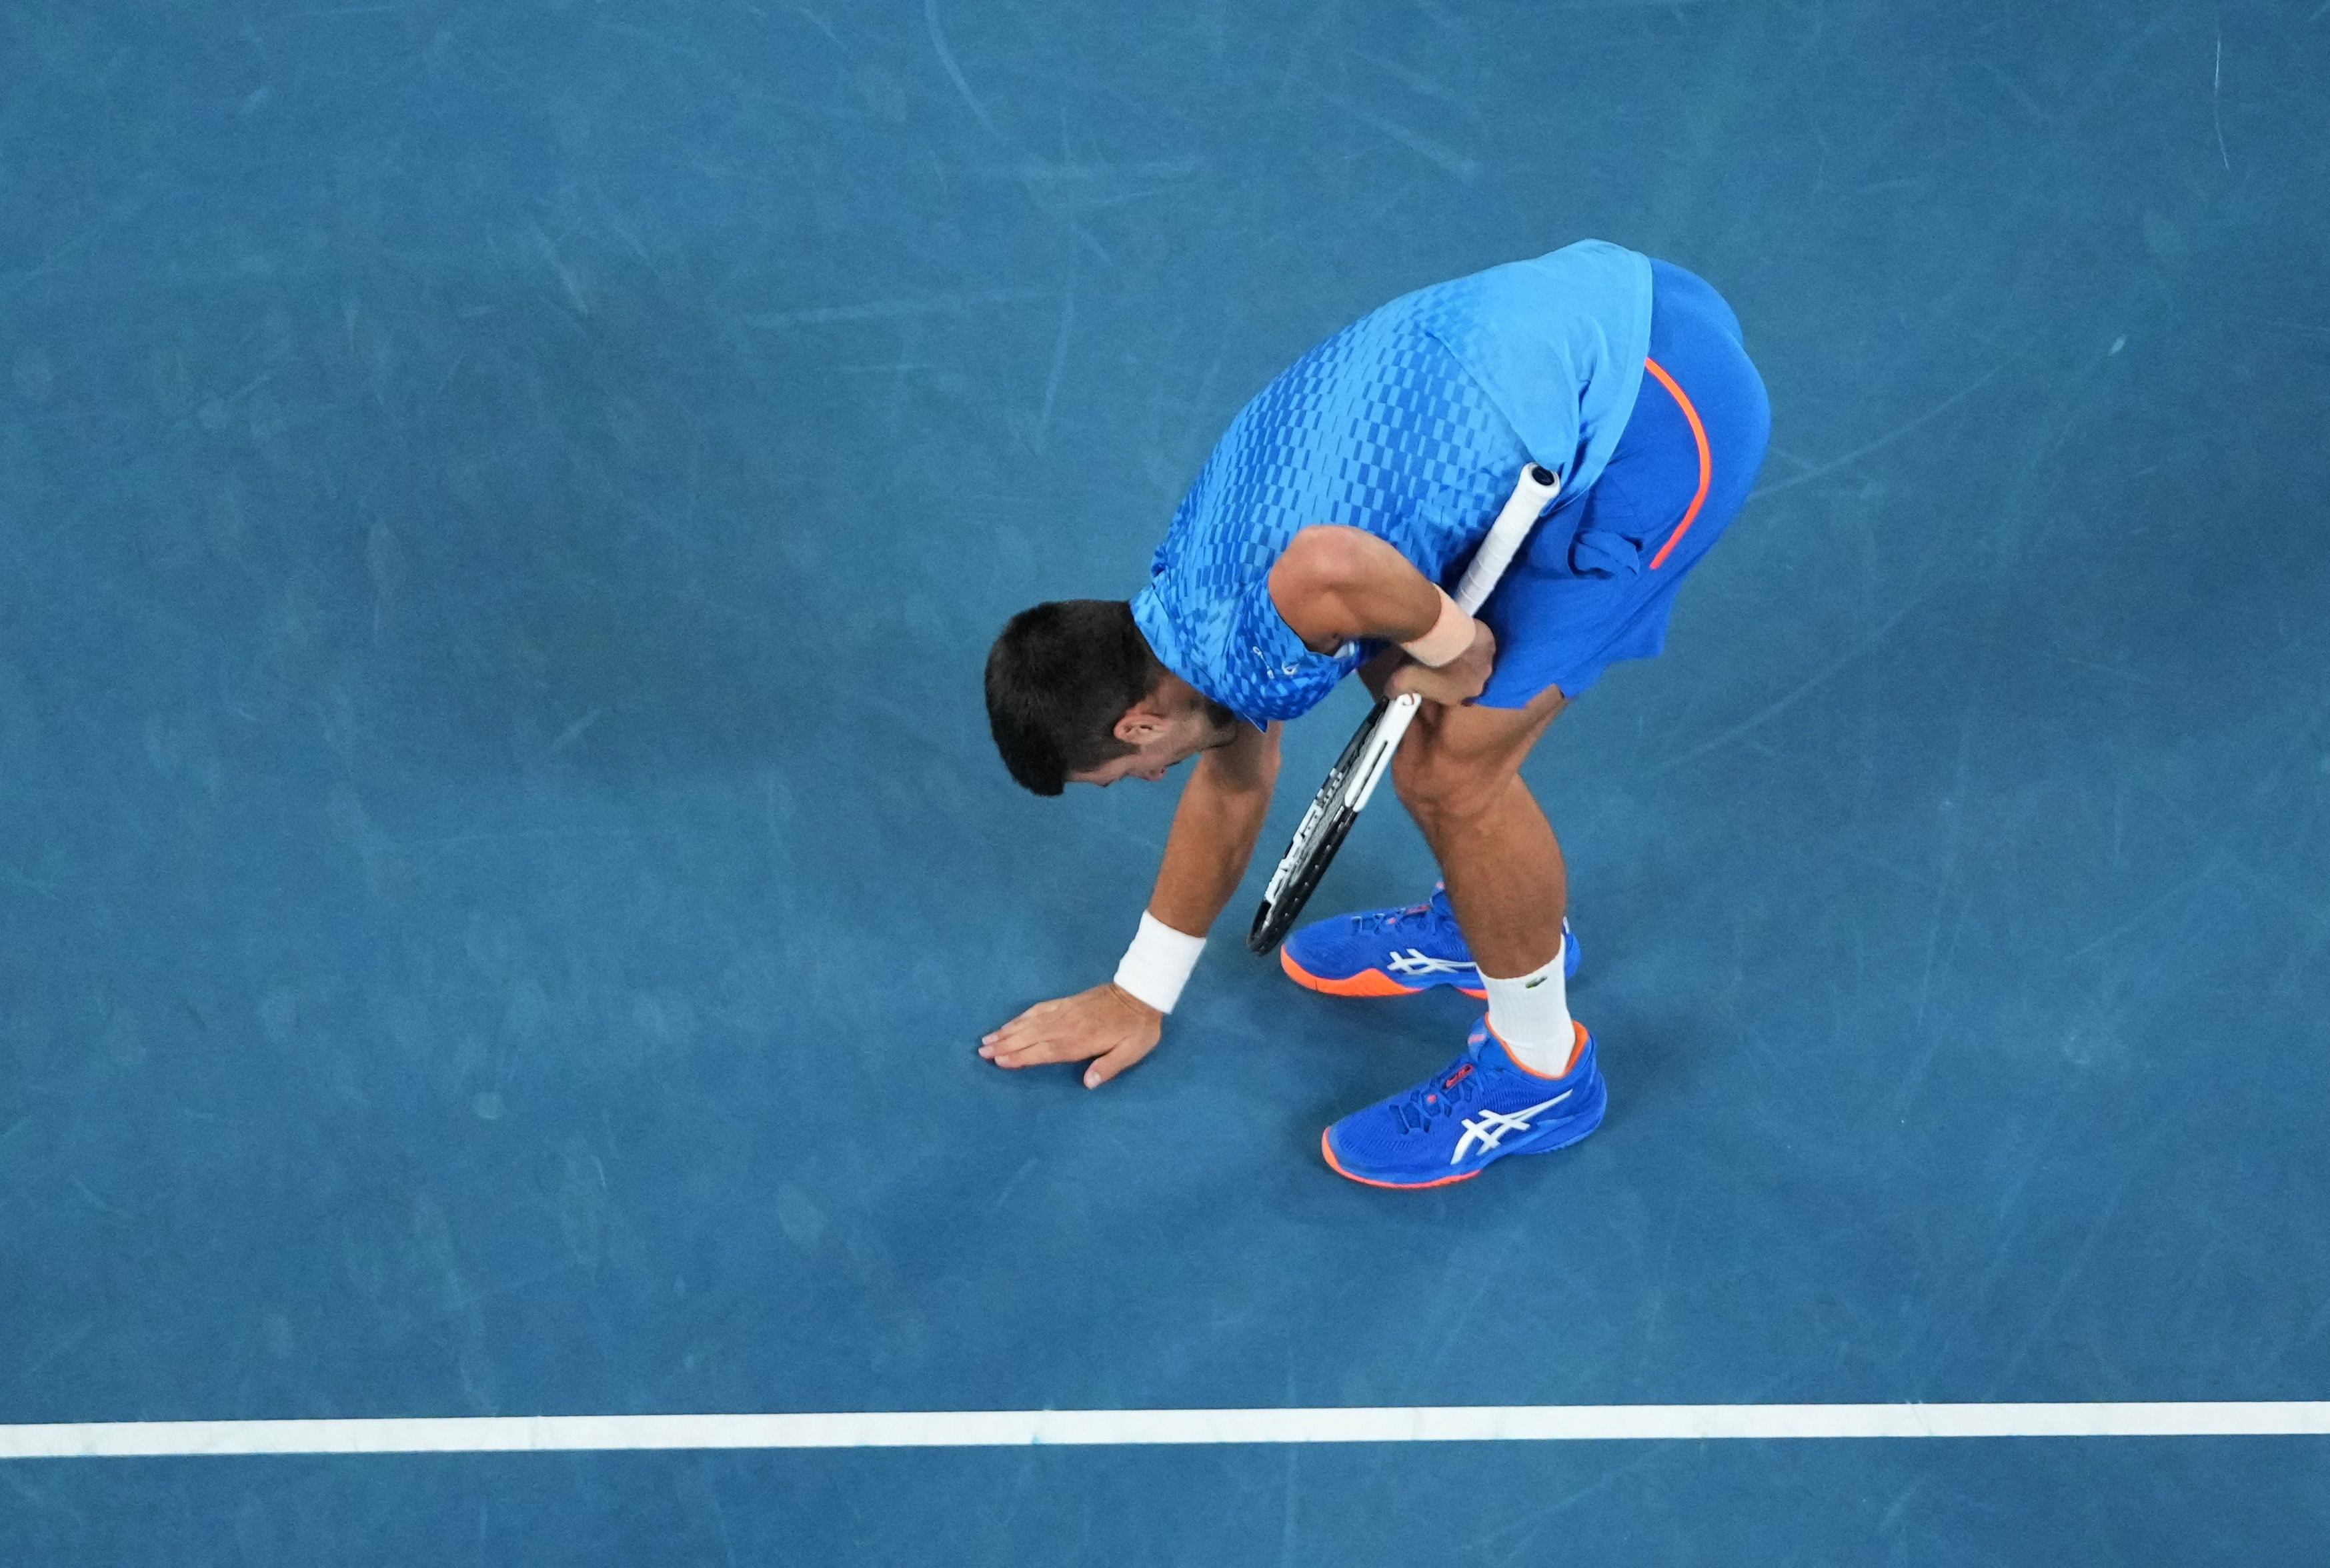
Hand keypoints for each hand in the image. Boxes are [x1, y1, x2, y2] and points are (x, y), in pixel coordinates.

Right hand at [979, 982, 1163, 1088]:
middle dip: (1005, 1045)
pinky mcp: (1065, 1003)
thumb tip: (1088, 1083)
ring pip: (1029, 1023)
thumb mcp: (1131, 1051)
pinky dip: (1021, 1017)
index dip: (1021, 1056)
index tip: (1000, 1060)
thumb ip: (1109, 1066)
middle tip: (982, 1052)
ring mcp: (1063, 1012)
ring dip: (1007, 1031)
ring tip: (987, 1039)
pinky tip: (1011, 1023)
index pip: (1044, 1050)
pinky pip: (1038, 1010)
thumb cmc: (1137, 1027)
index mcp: (1079, 1041)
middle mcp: (1066, 1026)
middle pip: (1029, 1037)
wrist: (1140, 993)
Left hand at [1385, 619, 1494, 704]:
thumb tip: (1391, 692)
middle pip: (1464, 680)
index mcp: (1455, 697)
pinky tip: (1463, 632)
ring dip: (1467, 657)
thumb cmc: (1421, 660)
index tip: (1429, 671)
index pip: (1447, 693)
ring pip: (1476, 664)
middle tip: (1443, 656)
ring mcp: (1486, 666)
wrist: (1441, 635)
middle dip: (1456, 671)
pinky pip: (1483, 646)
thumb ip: (1396, 689)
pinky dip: (1475, 641)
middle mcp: (1475, 686)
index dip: (1437, 683)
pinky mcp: (1491, 647)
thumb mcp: (1400, 679)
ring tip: (1454, 644)